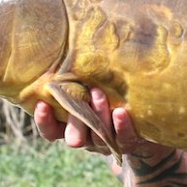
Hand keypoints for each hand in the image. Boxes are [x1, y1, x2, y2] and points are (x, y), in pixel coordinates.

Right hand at [33, 89, 172, 159]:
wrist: (145, 118)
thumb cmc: (107, 91)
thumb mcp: (88, 86)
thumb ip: (76, 78)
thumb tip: (66, 44)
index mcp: (71, 126)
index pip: (51, 131)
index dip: (44, 121)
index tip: (41, 104)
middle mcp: (87, 138)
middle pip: (75, 137)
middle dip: (74, 122)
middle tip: (76, 105)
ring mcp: (108, 142)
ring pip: (100, 136)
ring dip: (98, 115)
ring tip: (98, 93)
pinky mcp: (128, 142)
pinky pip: (124, 139)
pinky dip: (122, 126)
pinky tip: (121, 112)